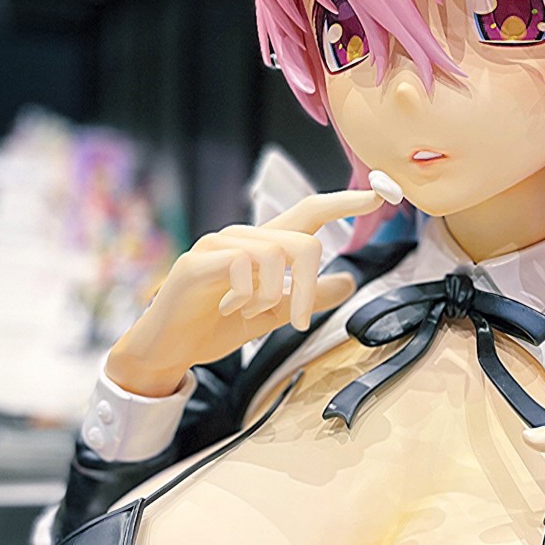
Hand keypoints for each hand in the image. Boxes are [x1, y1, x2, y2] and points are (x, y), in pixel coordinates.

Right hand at [104, 186, 382, 396]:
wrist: (168, 350)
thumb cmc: (214, 327)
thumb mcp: (273, 315)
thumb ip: (307, 297)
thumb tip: (349, 282)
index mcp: (262, 247)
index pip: (308, 214)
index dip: (342, 203)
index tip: (376, 195)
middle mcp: (241, 238)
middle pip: (302, 241)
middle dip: (310, 287)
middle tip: (302, 321)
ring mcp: (217, 246)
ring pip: (275, 254)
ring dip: (274, 295)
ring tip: (249, 312)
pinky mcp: (197, 263)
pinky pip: (242, 266)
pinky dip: (246, 294)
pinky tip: (227, 308)